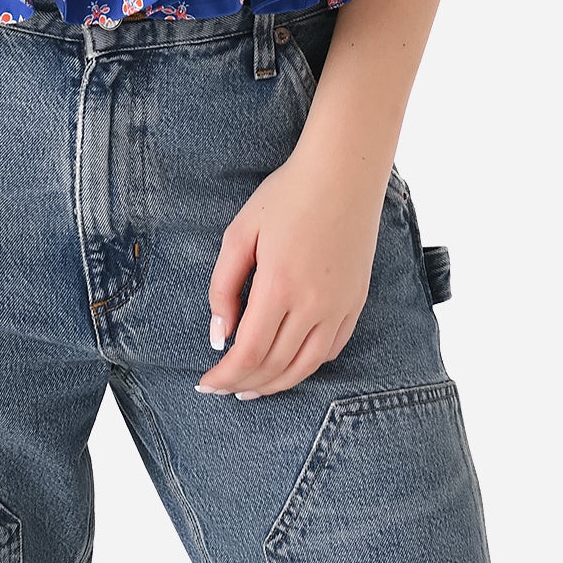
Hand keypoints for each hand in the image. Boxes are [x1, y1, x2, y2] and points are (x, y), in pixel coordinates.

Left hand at [195, 147, 385, 398]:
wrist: (343, 172)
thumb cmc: (287, 195)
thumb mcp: (240, 232)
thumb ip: (223, 286)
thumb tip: (219, 335)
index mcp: (279, 286)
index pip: (248, 353)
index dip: (224, 376)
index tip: (205, 383)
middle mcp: (313, 304)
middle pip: (275, 366)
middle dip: (243, 384)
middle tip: (222, 388)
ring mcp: (340, 306)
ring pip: (306, 366)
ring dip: (275, 385)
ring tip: (251, 389)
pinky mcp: (356, 301)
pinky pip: (331, 349)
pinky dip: (307, 366)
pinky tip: (289, 365)